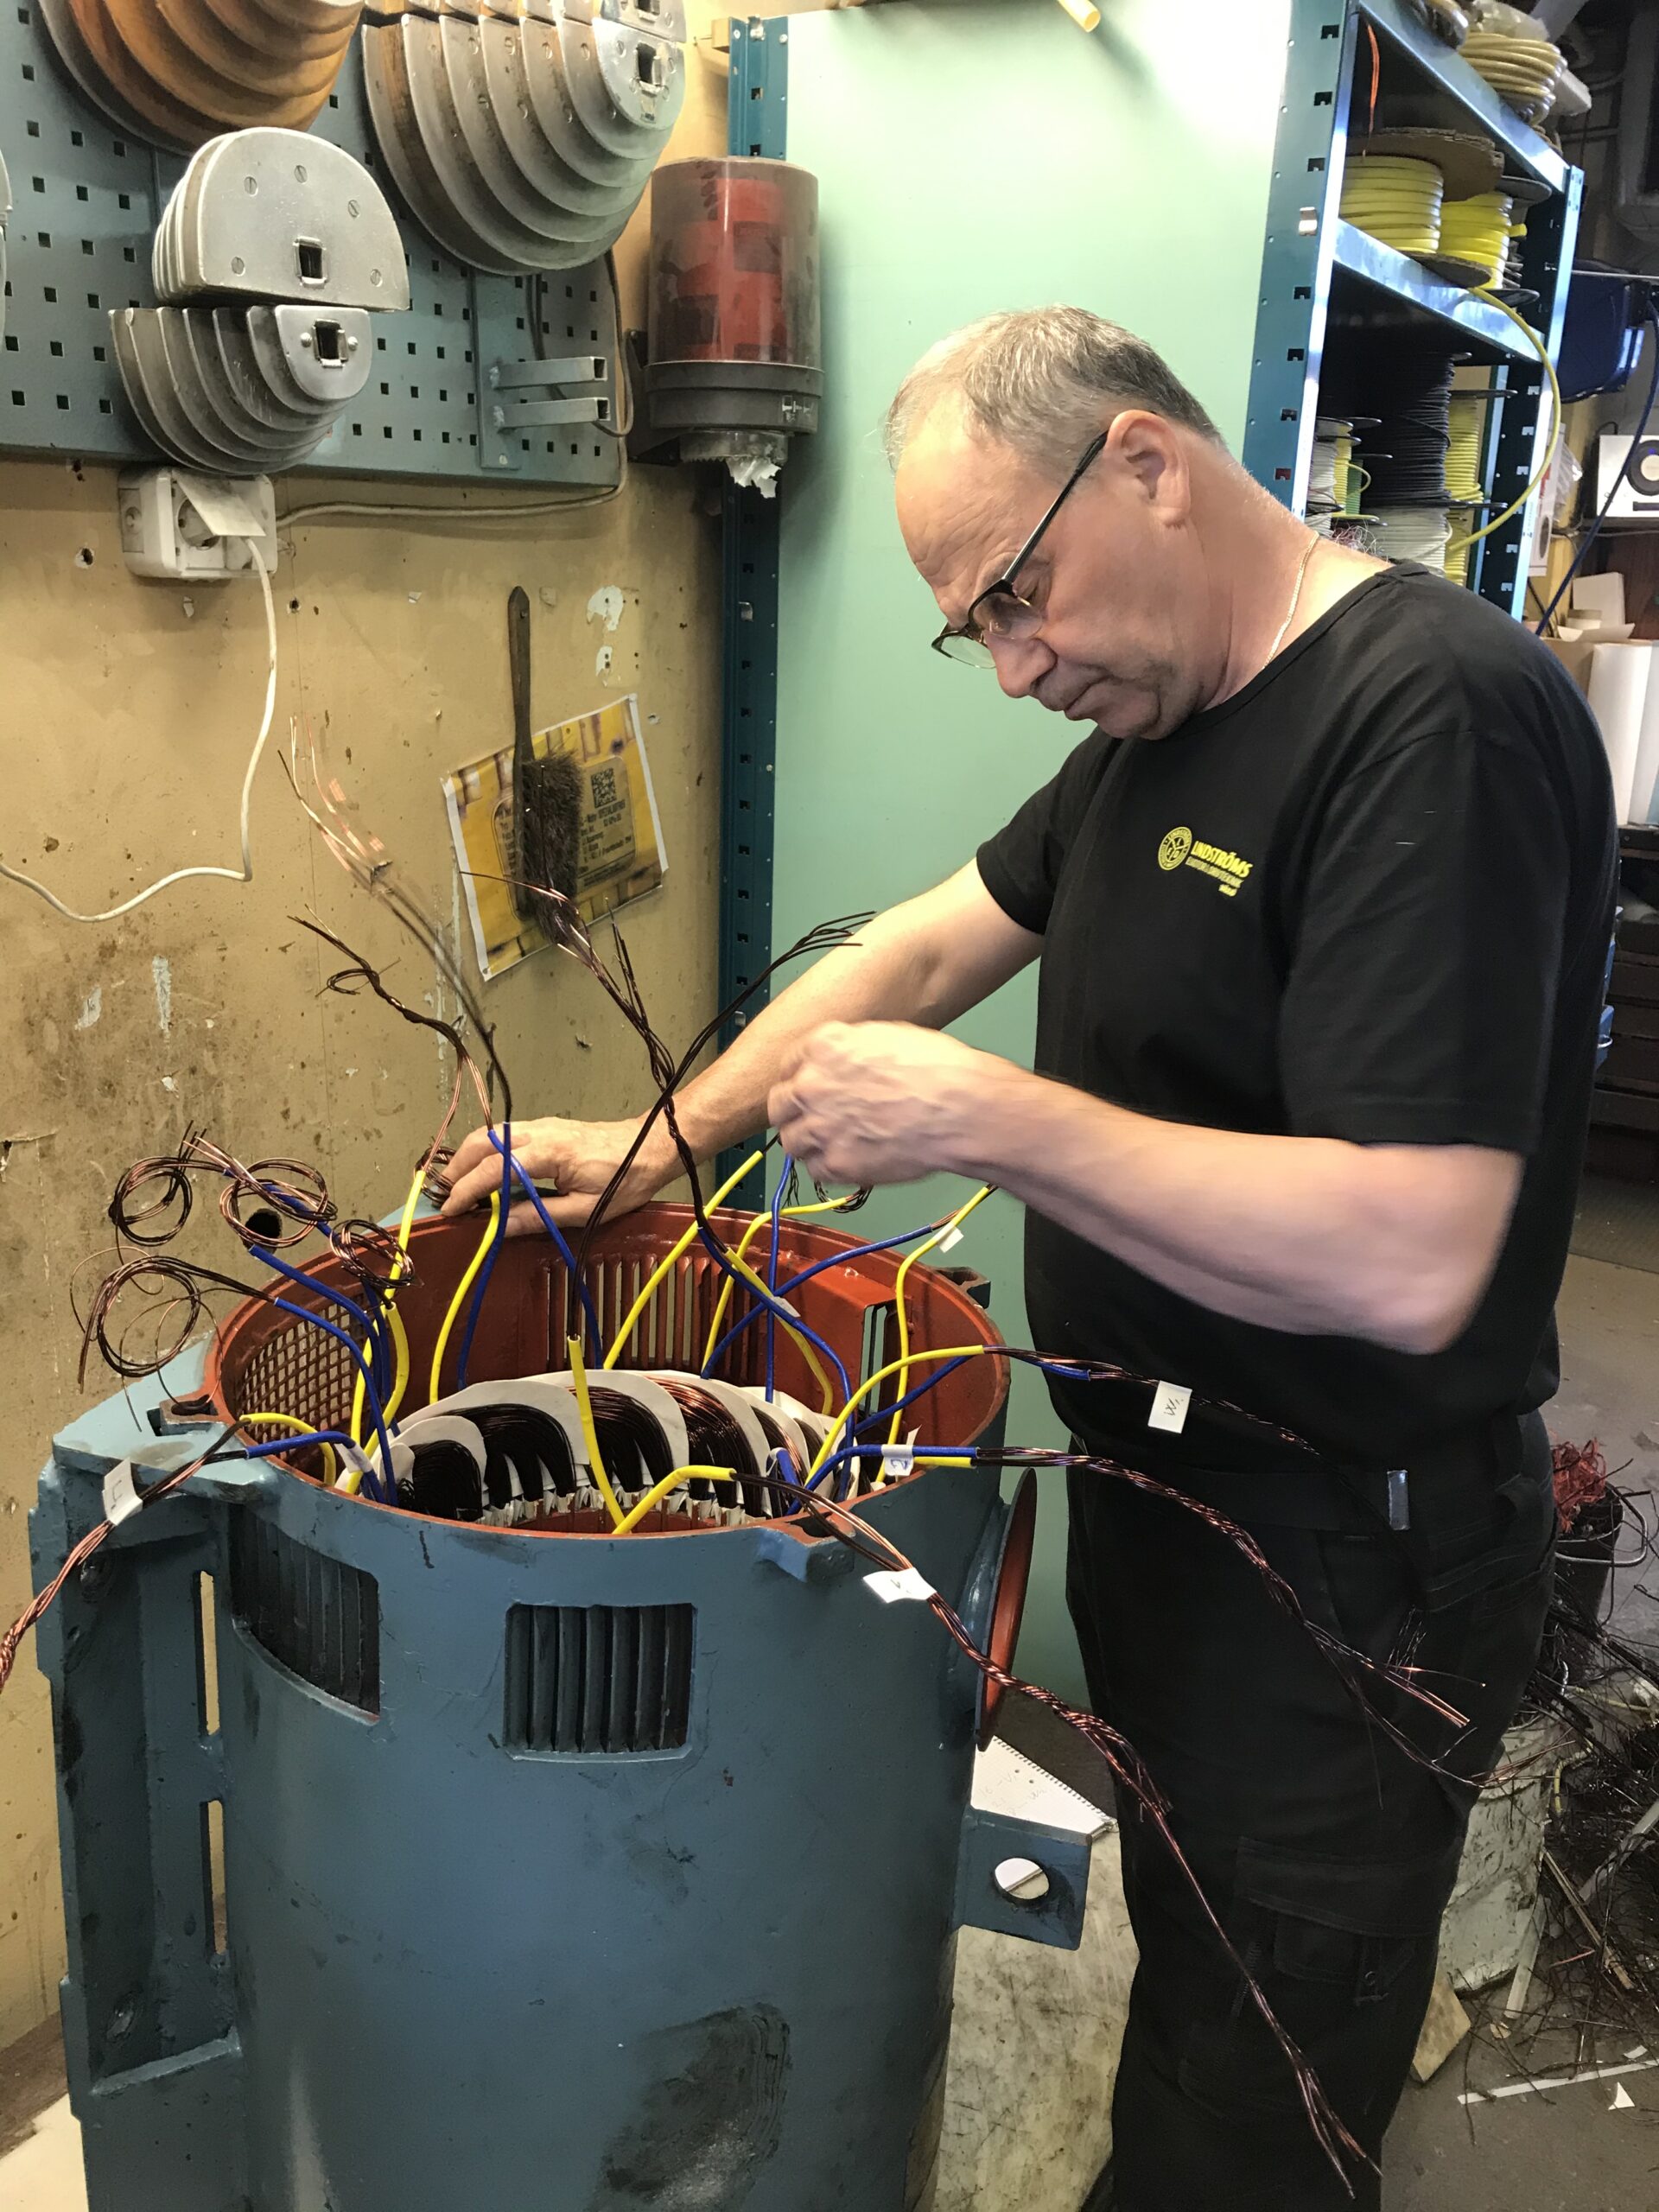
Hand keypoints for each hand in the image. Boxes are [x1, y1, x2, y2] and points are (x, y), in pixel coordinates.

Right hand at [437, 1114, 669, 1236]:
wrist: (651, 1146)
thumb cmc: (624, 1181)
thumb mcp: (585, 1209)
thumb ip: (540, 1216)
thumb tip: (501, 1227)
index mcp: (546, 1152)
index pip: (493, 1169)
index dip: (466, 1191)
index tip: (450, 1210)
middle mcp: (538, 1131)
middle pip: (482, 1143)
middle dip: (456, 1168)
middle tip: (441, 1195)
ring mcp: (542, 1125)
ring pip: (491, 1134)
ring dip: (468, 1157)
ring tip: (455, 1184)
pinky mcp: (547, 1126)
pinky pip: (506, 1134)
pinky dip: (485, 1150)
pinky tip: (483, 1170)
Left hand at [767, 1022, 999, 1186]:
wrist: (960, 1109)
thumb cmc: (939, 1069)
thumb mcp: (889, 1036)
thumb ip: (851, 1049)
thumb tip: (844, 1060)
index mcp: (823, 1046)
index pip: (788, 1064)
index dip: (801, 1077)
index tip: (809, 1087)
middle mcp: (811, 1085)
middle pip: (779, 1104)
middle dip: (794, 1111)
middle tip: (814, 1119)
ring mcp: (819, 1127)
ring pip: (792, 1142)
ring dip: (808, 1143)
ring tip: (834, 1144)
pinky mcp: (836, 1164)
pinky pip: (816, 1170)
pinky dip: (829, 1168)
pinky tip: (851, 1160)